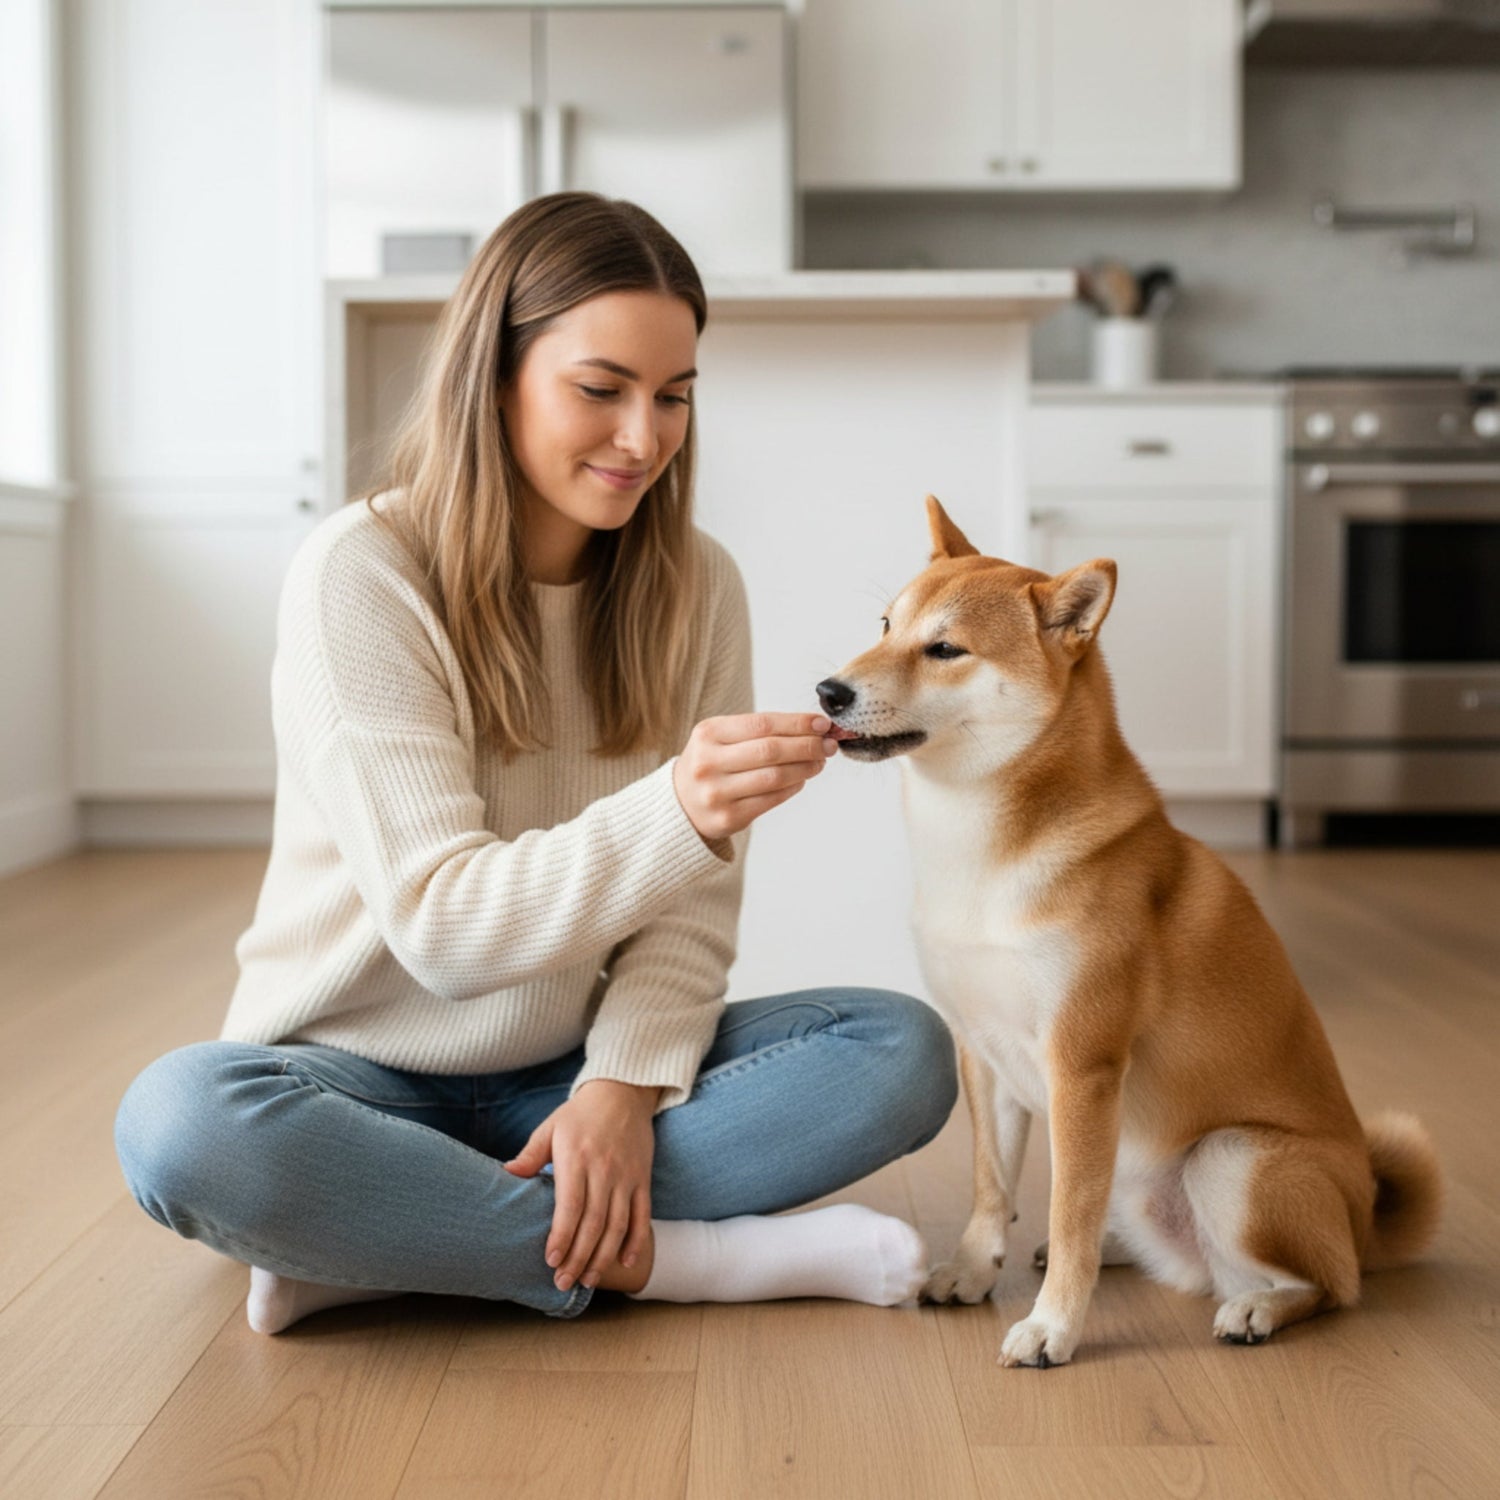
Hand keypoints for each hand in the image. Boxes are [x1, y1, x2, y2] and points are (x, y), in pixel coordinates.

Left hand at [504, 1079, 659, 1291]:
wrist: (623, 1092)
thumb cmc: (580, 1114)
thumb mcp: (551, 1127)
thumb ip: (530, 1153)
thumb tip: (506, 1173)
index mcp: (577, 1157)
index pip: (570, 1204)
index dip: (562, 1235)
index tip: (551, 1260)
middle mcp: (604, 1169)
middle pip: (593, 1222)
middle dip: (579, 1257)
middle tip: (564, 1282)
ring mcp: (626, 1176)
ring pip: (618, 1224)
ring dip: (604, 1256)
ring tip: (589, 1280)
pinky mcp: (642, 1179)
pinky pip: (642, 1215)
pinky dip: (636, 1241)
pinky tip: (626, 1262)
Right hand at [673, 712, 838, 842]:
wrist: (680, 802)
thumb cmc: (711, 762)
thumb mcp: (721, 737)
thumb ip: (761, 730)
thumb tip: (813, 728)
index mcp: (708, 734)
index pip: (762, 724)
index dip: (797, 723)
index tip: (822, 723)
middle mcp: (708, 762)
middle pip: (770, 750)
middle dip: (807, 746)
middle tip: (828, 744)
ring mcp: (717, 792)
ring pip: (774, 777)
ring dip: (805, 768)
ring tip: (819, 761)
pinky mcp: (728, 817)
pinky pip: (771, 799)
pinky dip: (793, 787)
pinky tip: (801, 779)